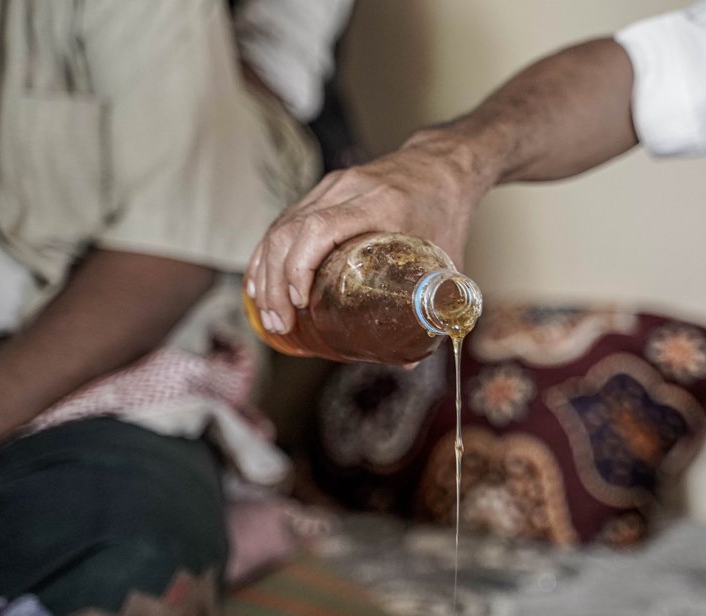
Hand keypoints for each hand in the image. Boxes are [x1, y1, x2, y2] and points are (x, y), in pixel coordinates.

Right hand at [246, 129, 487, 333]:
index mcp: (379, 203)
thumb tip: (413, 361)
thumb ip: (433, 306)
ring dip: (265, 271)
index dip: (301, 266)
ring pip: (281, 225)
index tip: (300, 302)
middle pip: (292, 230)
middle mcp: (348, 190)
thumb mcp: (446, 256)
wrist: (444, 164)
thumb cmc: (447, 210)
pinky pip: (284, 221)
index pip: (322, 228)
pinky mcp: (323, 191)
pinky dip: (267, 254)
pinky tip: (258, 283)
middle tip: (279, 323)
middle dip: (275, 281)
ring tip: (267, 314)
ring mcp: (332, 187)